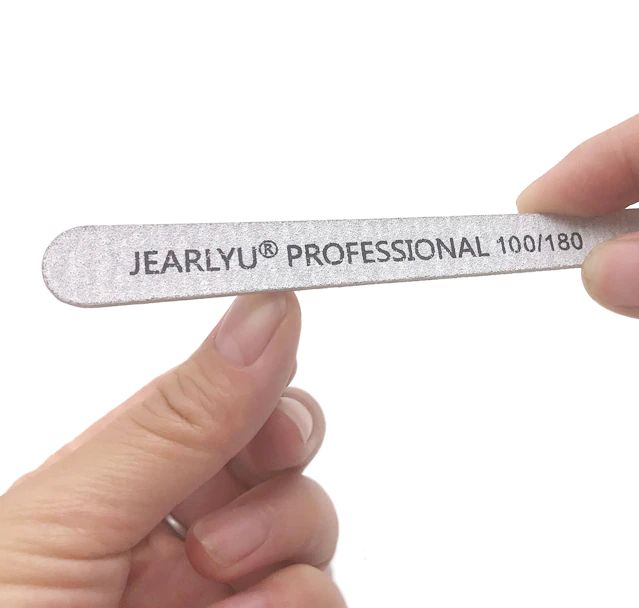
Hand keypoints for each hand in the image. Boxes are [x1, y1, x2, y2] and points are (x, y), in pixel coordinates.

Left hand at [0, 292, 344, 606]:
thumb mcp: (63, 524)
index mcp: (112, 487)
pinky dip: (299, 603)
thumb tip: (265, 310)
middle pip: (277, 452)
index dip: (254, 361)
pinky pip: (322, 597)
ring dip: (285, 540)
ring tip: (219, 582)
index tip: (287, 313)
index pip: (211, 394)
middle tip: (251, 468)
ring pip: (311, 528)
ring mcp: (221, 599)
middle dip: (278, 453)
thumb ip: (177, 418)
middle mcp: (171, 538)